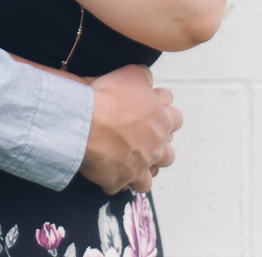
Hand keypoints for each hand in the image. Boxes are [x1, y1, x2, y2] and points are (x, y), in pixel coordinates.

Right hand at [79, 65, 179, 194]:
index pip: (176, 120)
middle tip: (142, 141)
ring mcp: (140, 167)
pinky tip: (110, 174)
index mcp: (163, 122)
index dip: (165, 116)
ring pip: (149, 178)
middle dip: (158, 149)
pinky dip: (118, 182)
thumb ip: (144, 76)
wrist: (85, 122)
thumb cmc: (108, 96)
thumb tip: (147, 77)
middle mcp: (156, 147)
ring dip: (141, 172)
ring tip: (129, 164)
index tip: (152, 113)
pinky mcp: (121, 180)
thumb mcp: (131, 74)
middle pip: (168, 155)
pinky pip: (123, 187)